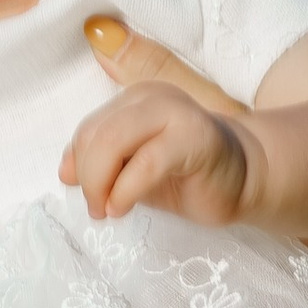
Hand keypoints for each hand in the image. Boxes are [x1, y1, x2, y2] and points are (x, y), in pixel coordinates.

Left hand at [61, 13, 259, 224]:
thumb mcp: (130, 171)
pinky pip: (145, 162)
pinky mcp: (195, 137)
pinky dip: (124, 191)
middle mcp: (152, 97)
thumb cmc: (184, 176)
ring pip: (113, 141)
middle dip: (87, 178)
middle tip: (96, 209)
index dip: (78, 166)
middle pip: (95, 134)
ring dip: (100, 183)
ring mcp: (175, 112)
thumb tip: (64, 172)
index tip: (87, 195)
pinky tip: (123, 208)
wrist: (242, 181)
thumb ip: (99, 164)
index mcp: (133, 100)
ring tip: (108, 210)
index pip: (88, 130)